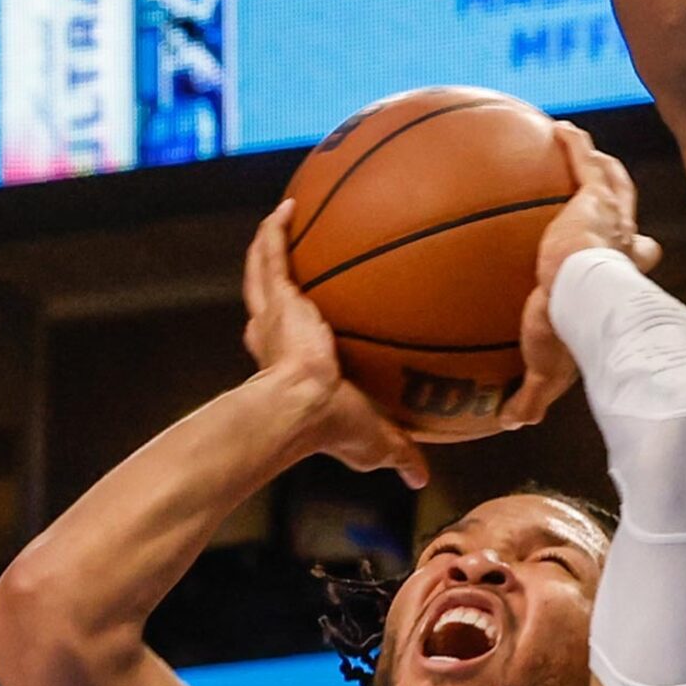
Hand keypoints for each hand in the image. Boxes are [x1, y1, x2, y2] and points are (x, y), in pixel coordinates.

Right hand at [242, 200, 428, 489]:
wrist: (304, 407)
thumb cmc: (332, 426)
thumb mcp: (376, 439)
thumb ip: (399, 451)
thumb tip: (421, 478)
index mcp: (293, 364)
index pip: (292, 338)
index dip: (296, 324)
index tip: (310, 313)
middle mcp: (276, 335)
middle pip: (271, 297)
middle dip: (277, 278)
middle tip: (293, 253)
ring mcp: (272, 315)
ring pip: (263, 271)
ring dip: (269, 245)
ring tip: (284, 217)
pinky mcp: (276, 299)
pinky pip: (271, 255)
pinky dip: (275, 232)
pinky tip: (288, 207)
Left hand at [499, 124, 661, 429]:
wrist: (583, 301)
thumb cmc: (572, 337)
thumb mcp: (548, 369)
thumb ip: (532, 394)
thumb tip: (512, 423)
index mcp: (622, 284)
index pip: (638, 267)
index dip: (639, 260)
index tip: (642, 254)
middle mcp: (625, 249)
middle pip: (633, 225)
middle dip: (628, 214)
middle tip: (620, 205)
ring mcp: (613, 219)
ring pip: (616, 186)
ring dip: (604, 167)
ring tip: (589, 148)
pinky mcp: (594, 197)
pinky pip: (585, 163)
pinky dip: (576, 146)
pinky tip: (560, 128)